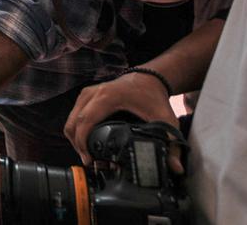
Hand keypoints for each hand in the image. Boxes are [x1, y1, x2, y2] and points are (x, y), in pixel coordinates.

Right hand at [64, 71, 182, 172]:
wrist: (149, 78)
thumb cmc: (154, 97)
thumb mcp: (166, 120)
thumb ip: (172, 144)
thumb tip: (176, 169)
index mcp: (108, 97)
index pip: (85, 121)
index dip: (82, 142)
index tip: (89, 159)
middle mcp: (94, 93)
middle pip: (73, 122)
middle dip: (77, 145)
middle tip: (89, 161)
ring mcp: (88, 92)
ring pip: (70, 119)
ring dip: (75, 138)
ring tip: (87, 155)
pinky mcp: (87, 95)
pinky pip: (74, 114)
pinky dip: (76, 130)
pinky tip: (85, 142)